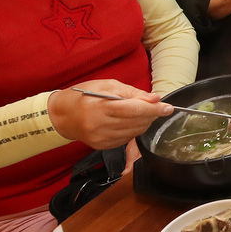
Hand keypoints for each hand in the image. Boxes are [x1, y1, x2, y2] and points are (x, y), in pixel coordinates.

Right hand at [47, 80, 171, 149]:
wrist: (62, 115)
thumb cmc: (84, 96)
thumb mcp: (107, 85)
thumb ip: (132, 93)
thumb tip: (154, 99)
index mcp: (101, 107)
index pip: (135, 110)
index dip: (154, 109)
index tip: (168, 107)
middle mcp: (100, 125)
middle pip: (137, 122)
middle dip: (151, 115)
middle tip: (156, 107)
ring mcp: (101, 138)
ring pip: (134, 132)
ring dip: (144, 122)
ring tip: (141, 112)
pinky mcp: (102, 146)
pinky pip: (126, 139)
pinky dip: (133, 130)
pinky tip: (129, 121)